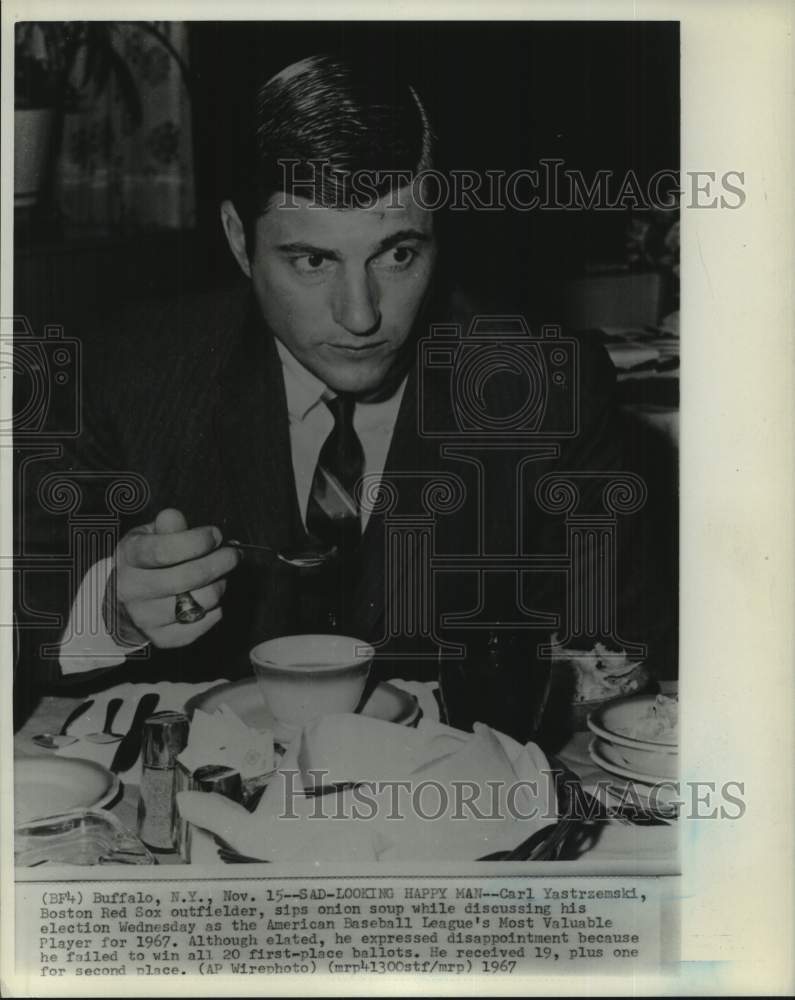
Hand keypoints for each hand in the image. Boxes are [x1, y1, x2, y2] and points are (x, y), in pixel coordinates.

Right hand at [108, 508, 239, 648]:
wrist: (124, 599)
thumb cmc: (146, 561)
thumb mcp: (151, 536)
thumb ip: (167, 527)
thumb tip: (174, 517)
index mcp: (128, 557)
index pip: (165, 550)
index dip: (198, 541)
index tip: (215, 535)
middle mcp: (131, 590)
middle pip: (186, 578)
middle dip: (218, 563)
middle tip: (231, 555)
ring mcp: (144, 617)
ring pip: (198, 604)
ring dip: (218, 587)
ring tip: (218, 578)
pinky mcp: (160, 638)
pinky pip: (199, 627)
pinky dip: (212, 612)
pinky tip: (208, 599)